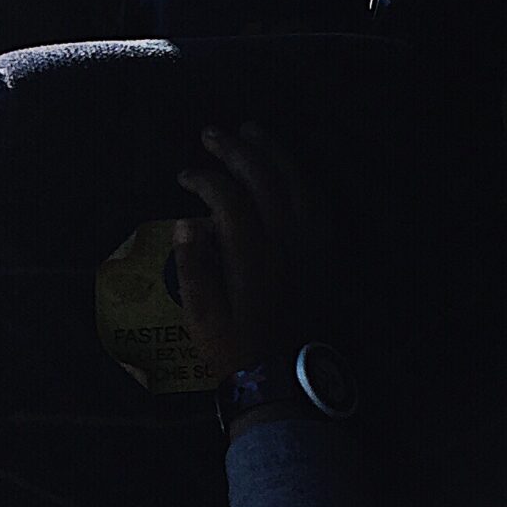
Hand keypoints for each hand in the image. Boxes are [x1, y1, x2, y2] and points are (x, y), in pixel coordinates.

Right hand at [173, 123, 318, 382]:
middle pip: (265, 179)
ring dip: (273, 152)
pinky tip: (288, 168)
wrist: (284, 374)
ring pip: (296, 183)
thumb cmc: (234, 345)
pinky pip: (317, 202)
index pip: (230, 198)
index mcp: (253, 255)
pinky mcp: (323, 252)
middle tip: (211, 133)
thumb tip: (186, 222)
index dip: (205, 179)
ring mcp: (309, 245)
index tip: (184, 176)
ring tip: (251, 131)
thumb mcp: (201, 315)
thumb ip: (194, 267)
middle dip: (236, 150)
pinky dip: (300, 177)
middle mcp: (286, 242)